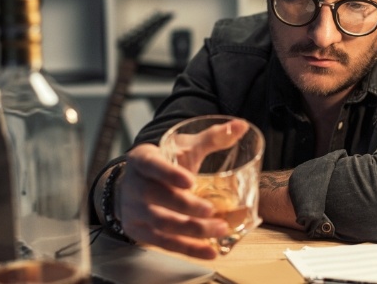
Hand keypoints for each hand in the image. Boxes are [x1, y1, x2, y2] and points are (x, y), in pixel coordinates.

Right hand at [118, 119, 250, 259]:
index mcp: (143, 160)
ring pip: (162, 224)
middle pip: (158, 198)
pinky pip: (164, 243)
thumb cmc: (165, 163)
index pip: (153, 165)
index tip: (190, 180)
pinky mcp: (139, 231)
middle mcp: (134, 185)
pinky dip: (188, 249)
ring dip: (192, 230)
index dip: (169, 174)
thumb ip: (212, 137)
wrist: (136, 183)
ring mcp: (134, 211)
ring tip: (219, 229)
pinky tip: (209, 251)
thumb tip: (241, 126)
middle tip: (212, 211)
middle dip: (187, 207)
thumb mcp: (183, 147)